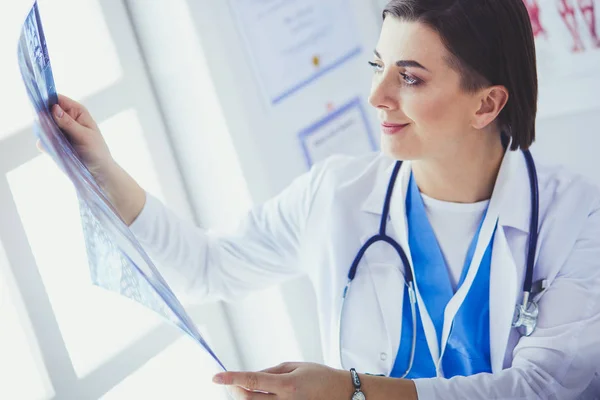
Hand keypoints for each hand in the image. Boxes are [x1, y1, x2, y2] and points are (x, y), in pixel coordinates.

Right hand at [42, 94, 145, 224]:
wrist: (98, 171)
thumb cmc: (97, 151)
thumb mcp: (85, 136)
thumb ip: (68, 123)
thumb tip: (54, 109)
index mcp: (76, 111)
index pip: (57, 99)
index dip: (46, 100)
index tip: (39, 107)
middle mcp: (65, 118)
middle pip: (46, 112)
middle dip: (44, 120)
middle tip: (51, 131)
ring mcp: (58, 131)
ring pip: (42, 126)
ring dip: (45, 134)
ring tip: (58, 143)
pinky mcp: (53, 143)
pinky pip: (43, 141)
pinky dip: (46, 145)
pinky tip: (55, 151)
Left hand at [213, 362, 352, 399]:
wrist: (342, 394)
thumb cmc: (320, 376)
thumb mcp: (295, 366)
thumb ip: (270, 372)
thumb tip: (250, 377)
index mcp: (287, 384)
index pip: (252, 381)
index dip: (232, 378)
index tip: (216, 376)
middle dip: (234, 391)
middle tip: (229, 383)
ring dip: (244, 399)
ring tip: (243, 389)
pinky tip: (258, 396)